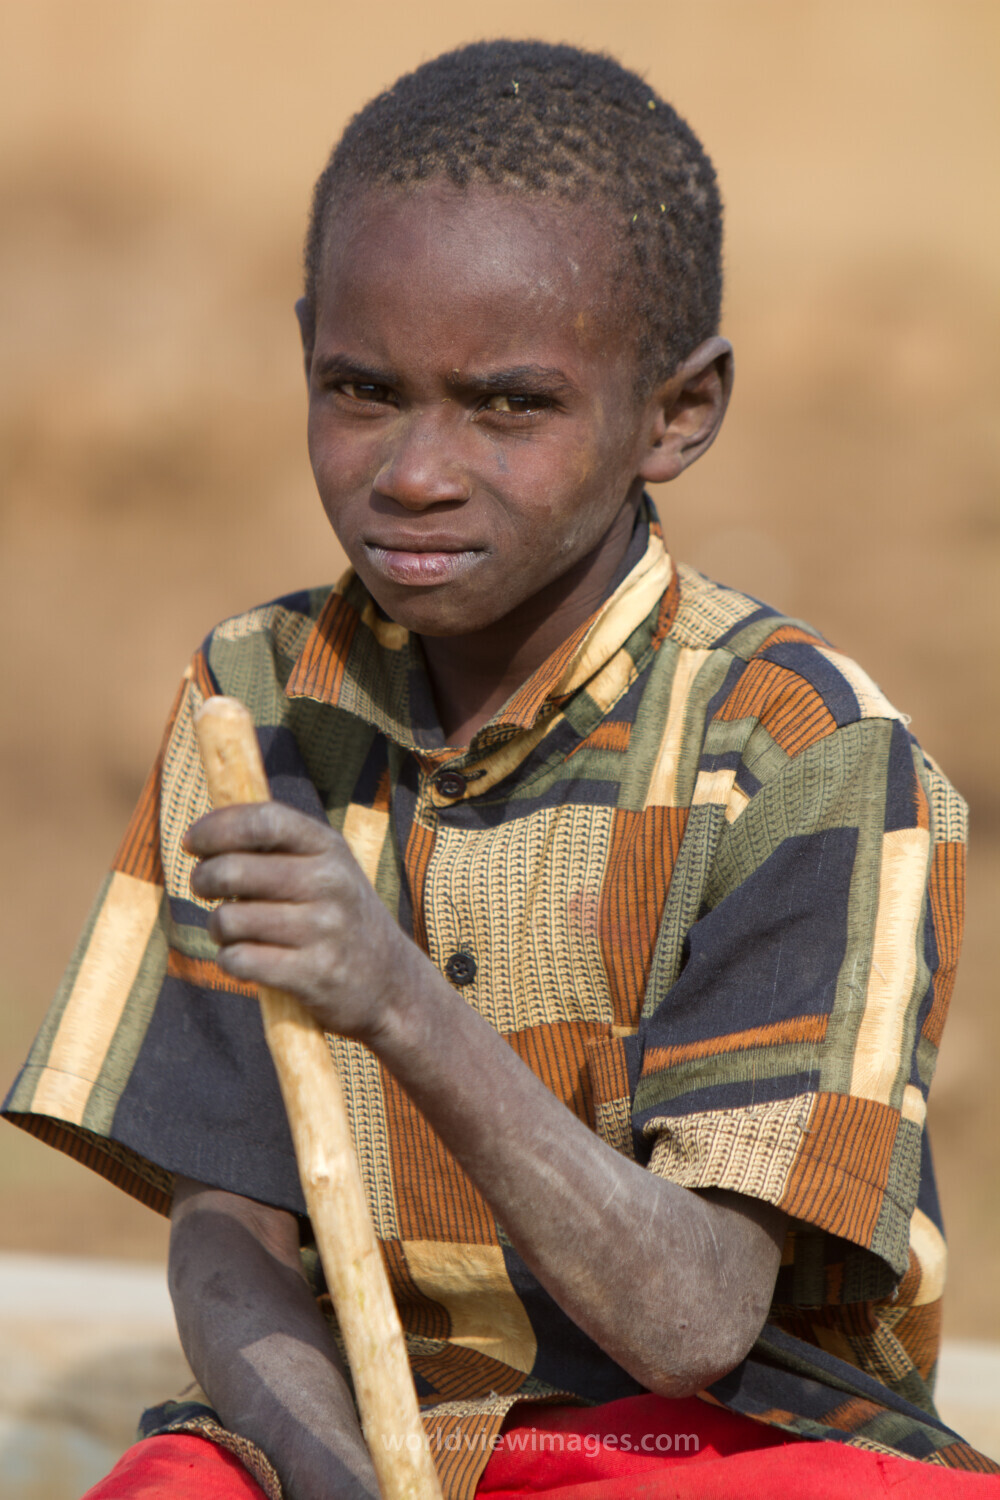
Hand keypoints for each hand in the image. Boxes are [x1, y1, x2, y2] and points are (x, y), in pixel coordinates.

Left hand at [184, 802, 431, 1045]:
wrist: (392, 985)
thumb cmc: (339, 918)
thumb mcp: (327, 868)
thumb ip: (278, 846)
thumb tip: (206, 830)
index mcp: (330, 848)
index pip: (264, 820)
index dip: (217, 828)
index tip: (192, 841)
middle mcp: (330, 884)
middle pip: (234, 870)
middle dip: (203, 879)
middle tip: (204, 888)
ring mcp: (323, 930)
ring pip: (229, 919)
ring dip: (217, 928)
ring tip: (232, 932)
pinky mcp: (313, 974)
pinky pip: (239, 960)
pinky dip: (231, 960)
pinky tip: (247, 961)